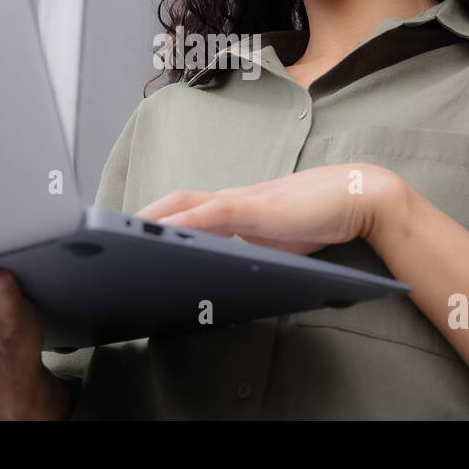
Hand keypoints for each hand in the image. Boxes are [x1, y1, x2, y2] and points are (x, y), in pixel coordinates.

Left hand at [136, 163, 405, 255]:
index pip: (186, 209)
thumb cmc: (320, 217)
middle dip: (143, 219)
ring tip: (125, 236)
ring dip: (155, 220)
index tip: (129, 236)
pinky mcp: (258, 208)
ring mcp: (244, 201)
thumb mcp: (276, 241)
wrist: (358, 198)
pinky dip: (187, 221)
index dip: (157, 219)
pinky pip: (214, 213)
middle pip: (176, 203)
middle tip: (109, 236)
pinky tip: (167, 233)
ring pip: (187, 205)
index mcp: (235, 208)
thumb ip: (250, 249)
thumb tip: (225, 271)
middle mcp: (233, 200)